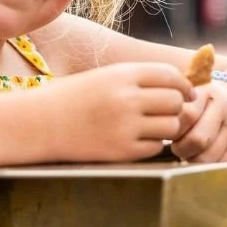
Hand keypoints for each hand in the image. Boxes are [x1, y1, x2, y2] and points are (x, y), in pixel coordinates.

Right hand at [33, 63, 194, 161]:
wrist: (39, 124)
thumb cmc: (74, 98)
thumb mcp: (105, 77)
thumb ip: (140, 78)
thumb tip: (182, 85)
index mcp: (122, 75)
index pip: (171, 76)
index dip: (184, 85)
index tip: (187, 93)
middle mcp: (127, 99)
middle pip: (175, 102)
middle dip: (177, 107)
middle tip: (167, 112)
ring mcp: (125, 127)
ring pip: (171, 126)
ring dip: (167, 127)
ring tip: (152, 126)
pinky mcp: (122, 151)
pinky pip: (156, 147)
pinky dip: (152, 144)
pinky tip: (137, 139)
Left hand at [171, 80, 226, 162]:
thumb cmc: (202, 102)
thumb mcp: (190, 96)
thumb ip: (175, 110)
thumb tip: (159, 132)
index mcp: (207, 93)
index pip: (186, 116)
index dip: (172, 129)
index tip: (168, 130)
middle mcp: (225, 108)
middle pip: (198, 139)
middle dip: (181, 149)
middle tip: (177, 146)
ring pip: (208, 156)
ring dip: (193, 159)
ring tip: (189, 152)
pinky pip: (220, 164)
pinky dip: (207, 164)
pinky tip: (203, 155)